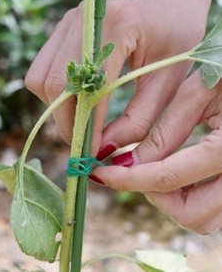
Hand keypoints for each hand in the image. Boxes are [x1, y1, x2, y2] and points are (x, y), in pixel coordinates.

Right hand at [25, 0, 211, 154]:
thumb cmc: (177, 35)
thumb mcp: (169, 81)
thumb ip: (139, 119)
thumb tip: (105, 148)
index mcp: (116, 26)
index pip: (88, 89)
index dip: (87, 127)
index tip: (93, 152)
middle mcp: (83, 21)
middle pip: (54, 85)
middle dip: (66, 122)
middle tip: (84, 142)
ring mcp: (68, 24)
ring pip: (40, 79)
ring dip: (57, 108)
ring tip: (82, 121)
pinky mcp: (62, 31)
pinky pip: (43, 71)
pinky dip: (55, 94)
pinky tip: (77, 101)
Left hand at [92, 72, 221, 233]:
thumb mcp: (198, 94)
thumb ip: (164, 132)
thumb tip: (127, 164)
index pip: (166, 178)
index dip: (126, 178)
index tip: (100, 173)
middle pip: (192, 213)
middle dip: (154, 195)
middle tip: (131, 170)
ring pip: (206, 216)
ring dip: (172, 199)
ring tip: (153, 168)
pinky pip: (215, 206)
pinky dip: (190, 195)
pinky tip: (176, 169)